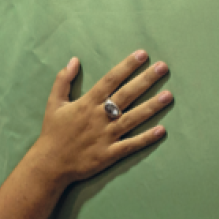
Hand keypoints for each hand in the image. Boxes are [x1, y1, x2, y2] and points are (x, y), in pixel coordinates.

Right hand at [29, 50, 171, 189]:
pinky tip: (162, 130)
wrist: (50, 163)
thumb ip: (63, 80)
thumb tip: (74, 60)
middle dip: (145, 80)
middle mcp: (99, 117)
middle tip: (162, 67)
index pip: (110, 80)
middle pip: (126, 95)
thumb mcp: (53, 102)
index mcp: (86, 103)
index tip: (141, 55)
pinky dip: (146, 138)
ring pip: (133, 118)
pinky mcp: (110, 153)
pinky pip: (131, 144)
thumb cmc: (53, 132)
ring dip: (152, 106)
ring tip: (168, 95)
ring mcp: (106, 136)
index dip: (126, 66)